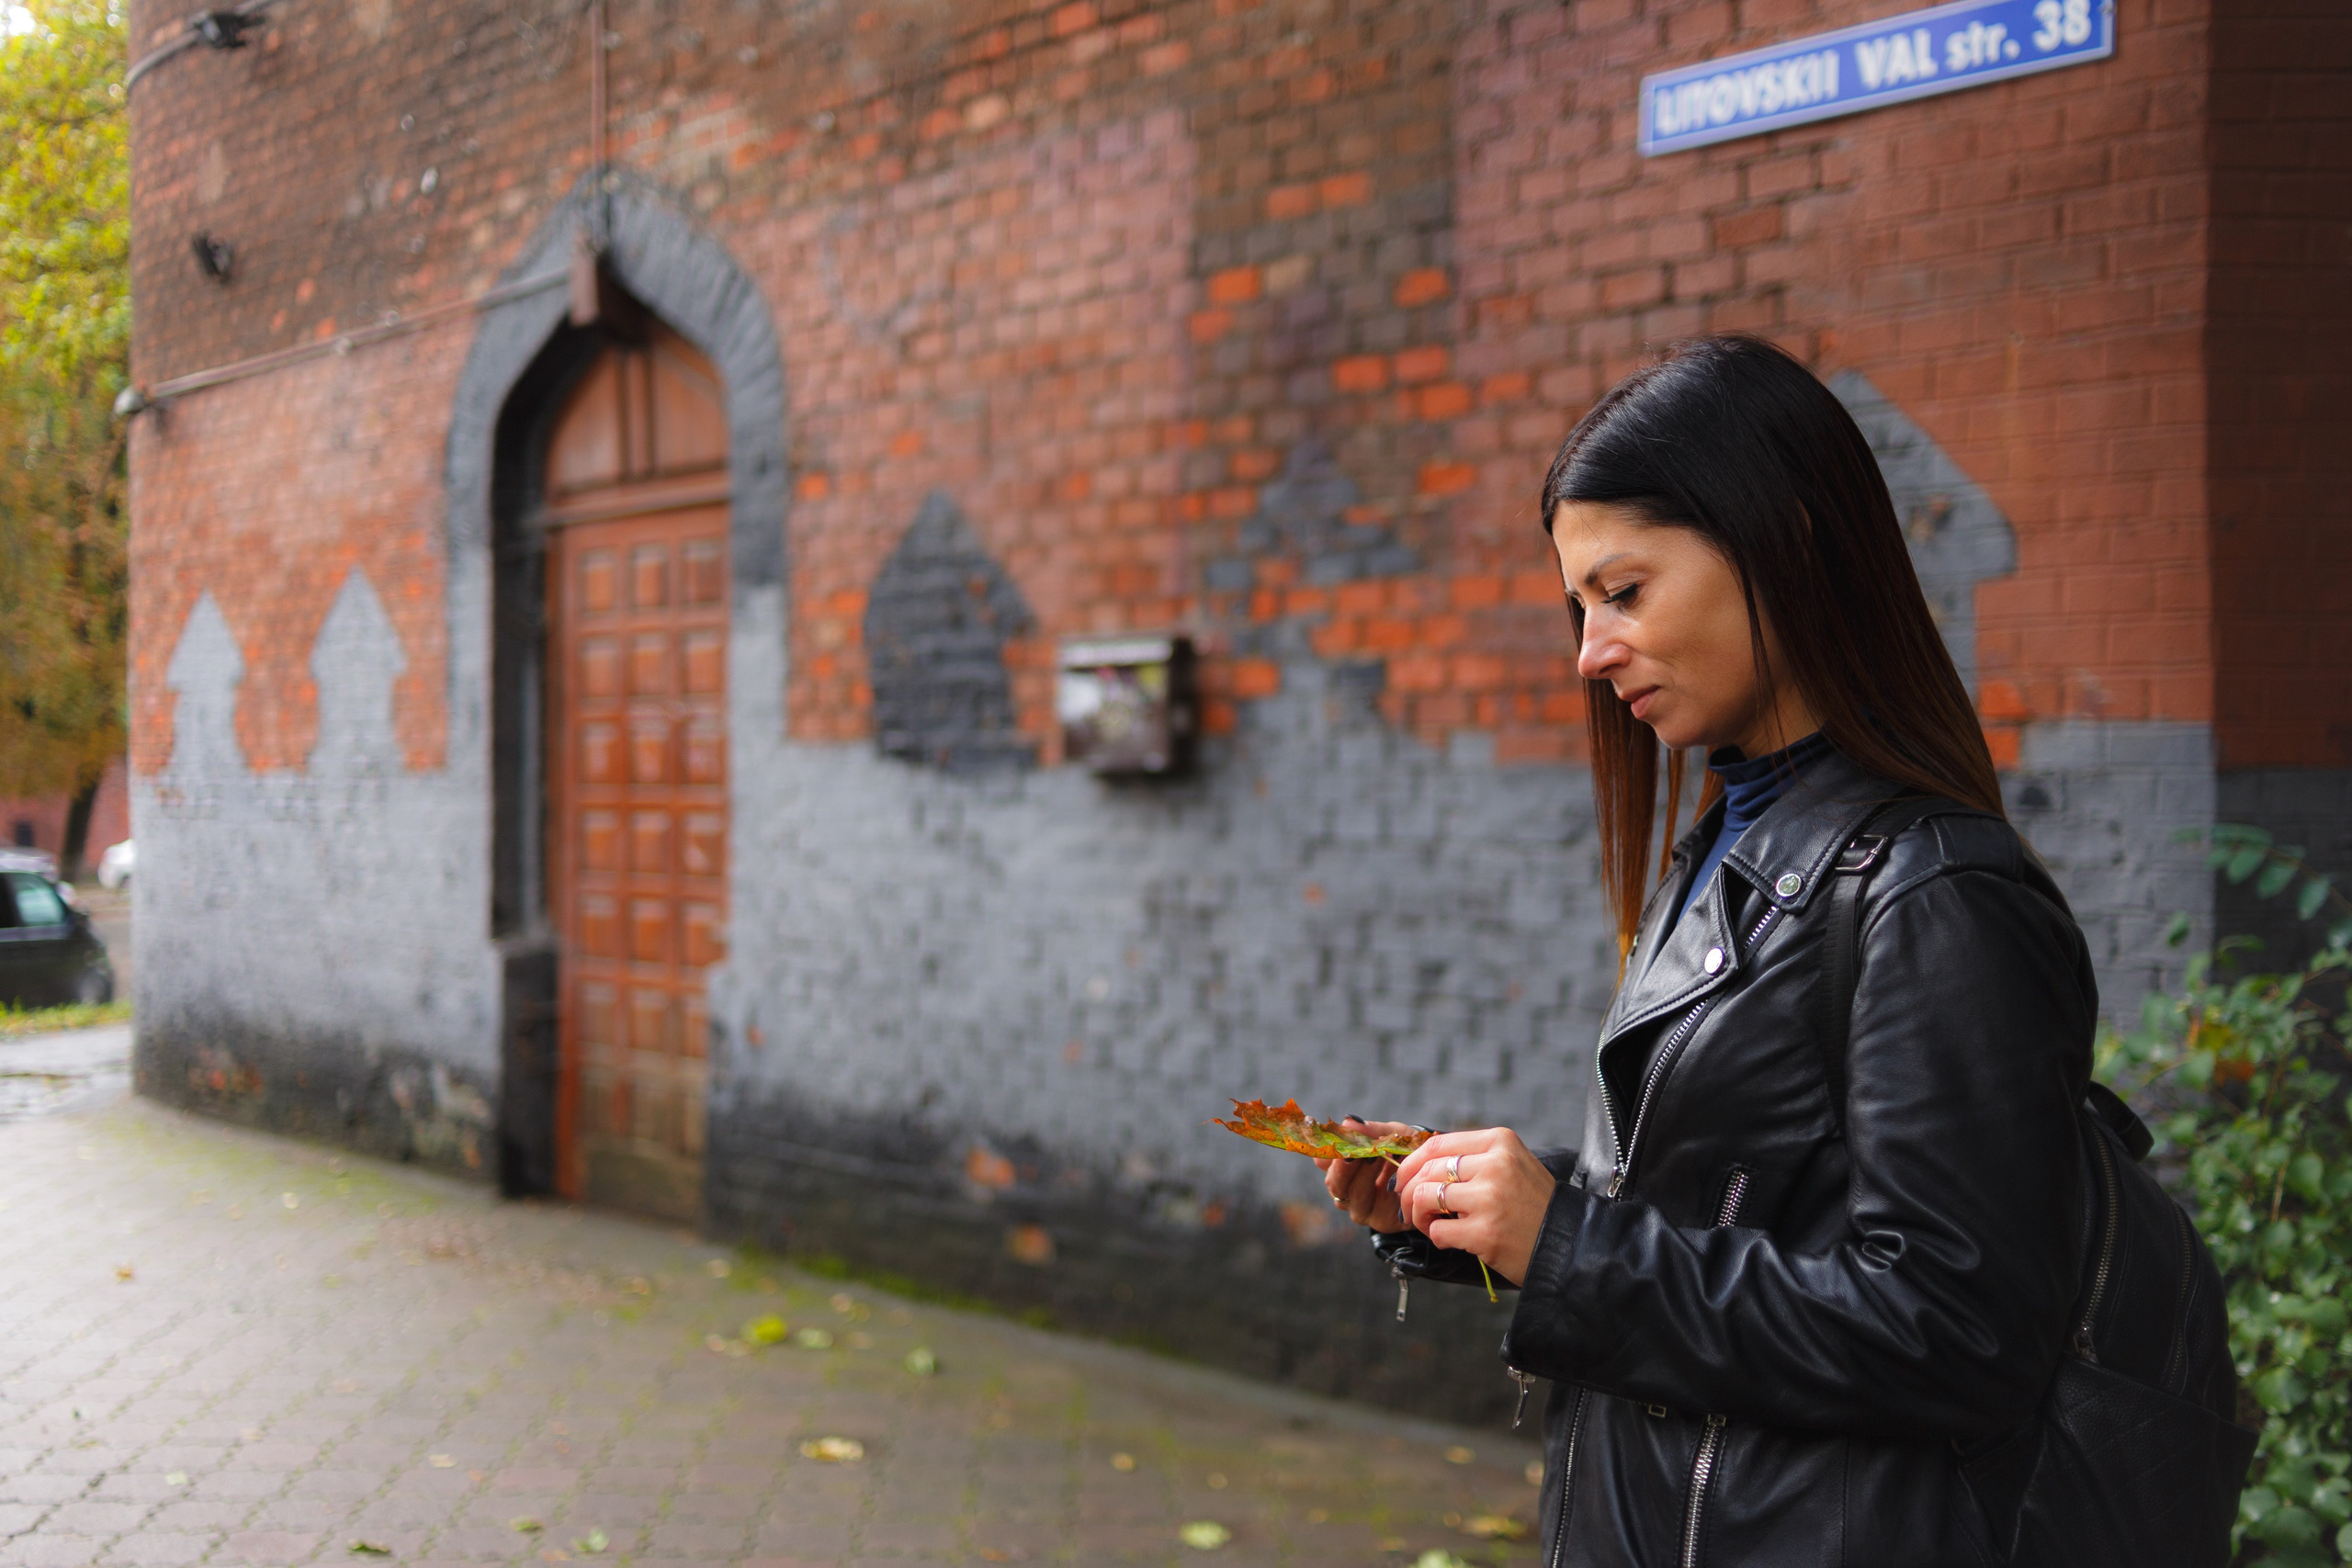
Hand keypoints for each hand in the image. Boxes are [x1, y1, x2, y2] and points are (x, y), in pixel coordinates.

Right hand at [1316, 1118, 1408, 1231]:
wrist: (1433, 1172)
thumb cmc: (1405, 1149)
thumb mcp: (1391, 1134)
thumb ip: (1372, 1130)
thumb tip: (1349, 1121)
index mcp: (1341, 1167)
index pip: (1323, 1161)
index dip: (1328, 1153)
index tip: (1340, 1141)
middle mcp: (1346, 1190)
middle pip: (1334, 1183)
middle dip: (1345, 1166)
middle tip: (1357, 1150)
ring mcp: (1361, 1208)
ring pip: (1354, 1195)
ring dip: (1367, 1174)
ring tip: (1380, 1157)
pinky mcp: (1381, 1222)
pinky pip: (1380, 1209)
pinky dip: (1388, 1193)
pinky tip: (1396, 1179)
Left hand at [1393, 1128, 1556, 1286]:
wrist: (1566, 1244)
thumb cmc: (1533, 1205)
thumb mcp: (1512, 1164)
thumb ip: (1473, 1158)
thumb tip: (1420, 1162)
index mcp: (1500, 1142)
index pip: (1436, 1144)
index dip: (1411, 1163)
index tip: (1403, 1179)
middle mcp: (1495, 1165)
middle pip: (1427, 1171)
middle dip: (1408, 1191)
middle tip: (1410, 1207)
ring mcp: (1489, 1199)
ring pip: (1424, 1197)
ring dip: (1418, 1215)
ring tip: (1429, 1223)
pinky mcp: (1485, 1232)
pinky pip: (1437, 1231)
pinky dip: (1436, 1237)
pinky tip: (1450, 1239)